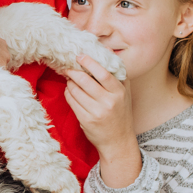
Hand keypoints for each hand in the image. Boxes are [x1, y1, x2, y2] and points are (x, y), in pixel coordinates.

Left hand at [63, 55, 141, 187]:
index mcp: (119, 93)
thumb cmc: (120, 113)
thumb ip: (116, 74)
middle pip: (85, 81)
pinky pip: (72, 102)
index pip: (103, 74)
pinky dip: (68, 94)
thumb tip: (103, 51)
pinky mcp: (86, 120)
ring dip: (69, 83)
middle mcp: (109, 102)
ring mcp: (96, 112)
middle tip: (68, 67)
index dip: (89, 63)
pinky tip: (70, 91)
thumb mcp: (125, 93)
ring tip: (70, 79)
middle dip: (73, 72)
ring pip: (75, 91)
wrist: (118, 141)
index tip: (80, 56)